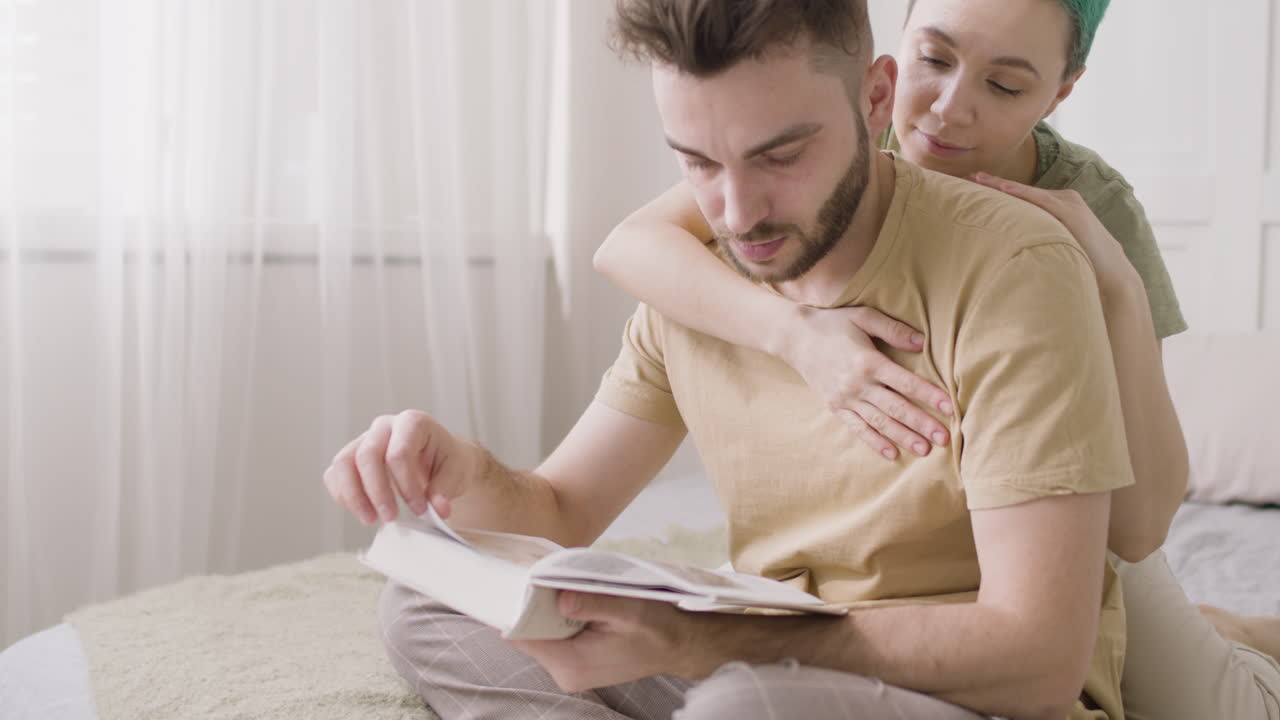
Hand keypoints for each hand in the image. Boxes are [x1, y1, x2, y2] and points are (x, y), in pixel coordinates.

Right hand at [322, 409, 470, 524]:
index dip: (406, 485)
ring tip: (370, 520)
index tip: (420, 509)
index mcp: (413, 423)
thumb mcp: (457, 472)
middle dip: (377, 492)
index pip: (399, 452)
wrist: (439, 460)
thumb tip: (439, 510)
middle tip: (391, 518)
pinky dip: (343, 495)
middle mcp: (384, 427)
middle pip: (367, 455)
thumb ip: (446, 490)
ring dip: (354, 496)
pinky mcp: (352, 457)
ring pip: (344, 463)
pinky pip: (335, 474)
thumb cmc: (447, 462)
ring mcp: (364, 439)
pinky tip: (362, 511)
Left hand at [508, 592, 713, 691]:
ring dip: (545, 609)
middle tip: (537, 570)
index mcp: (571, 663)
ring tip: (556, 582)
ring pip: (538, 633)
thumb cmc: (658, 627)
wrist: (679, 645)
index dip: (514, 607)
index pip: (521, 636)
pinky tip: (568, 598)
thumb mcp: (629, 609)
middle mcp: (564, 672)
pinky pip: (552, 635)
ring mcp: (568, 670)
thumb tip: (559, 596)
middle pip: (526, 634)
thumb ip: (593, 603)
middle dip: (530, 604)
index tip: (514, 578)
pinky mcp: (574, 662)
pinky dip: (556, 616)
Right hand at [781, 305, 952, 459]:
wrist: (794, 337)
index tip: (948, 407)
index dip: (928, 395)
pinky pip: (857, 428)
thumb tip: (922, 343)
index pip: (906, 382)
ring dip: (903, 437)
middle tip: (944, 439)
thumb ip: (893, 329)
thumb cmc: (833, 323)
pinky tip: (891, 453)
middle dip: (921, 424)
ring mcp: (845, 398)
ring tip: (924, 450)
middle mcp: (858, 384)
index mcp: (868, 361)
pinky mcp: (835, 407)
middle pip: (896, 408)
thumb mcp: (863, 316)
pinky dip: (874, 442)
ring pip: (879, 422)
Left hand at [968, 172, 1135, 293]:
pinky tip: (1002, 188)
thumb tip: (1005, 255)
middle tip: (964, 178)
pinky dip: (1021, 193)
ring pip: (1027, 192)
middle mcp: (1062, 201)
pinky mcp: (1072, 212)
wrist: (1112, 277)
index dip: (996, 192)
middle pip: (1020, 191)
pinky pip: (1041, 200)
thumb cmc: (1081, 267)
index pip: (1021, 198)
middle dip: (992, 185)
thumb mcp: (1053, 250)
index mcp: (1057, 208)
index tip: (970, 187)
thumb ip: (1034, 244)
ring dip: (1000, 185)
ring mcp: (1068, 204)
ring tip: (975, 179)